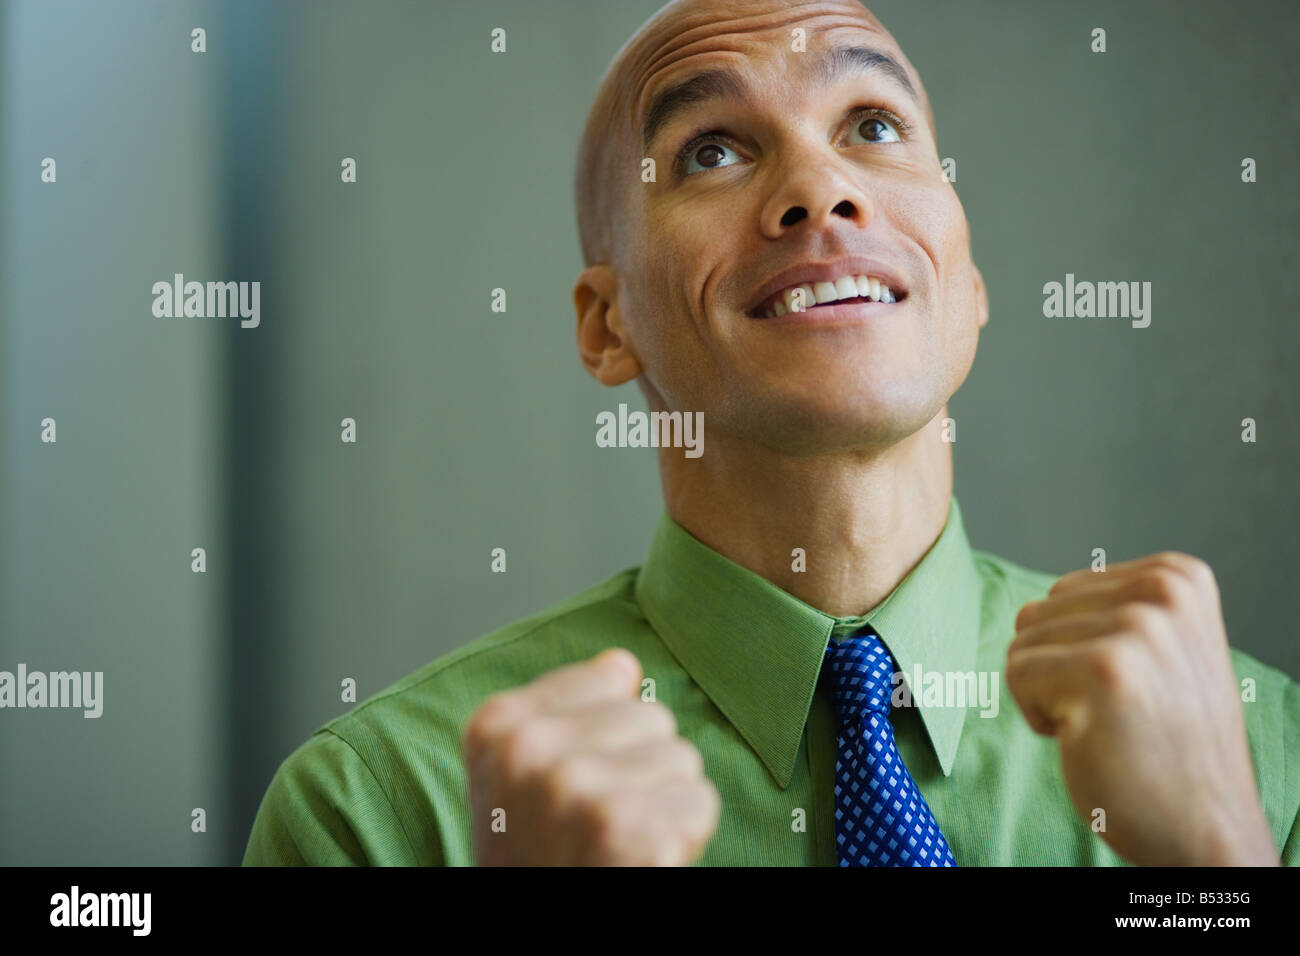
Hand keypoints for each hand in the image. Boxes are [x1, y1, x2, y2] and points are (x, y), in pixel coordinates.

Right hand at [462, 648, 720, 864]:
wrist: (534, 932)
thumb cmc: (532, 854)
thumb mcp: (515, 773)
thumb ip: (562, 709)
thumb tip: (623, 664)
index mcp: (500, 724)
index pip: (612, 677)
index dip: (609, 731)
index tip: (574, 779)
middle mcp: (534, 752)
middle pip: (653, 716)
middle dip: (641, 767)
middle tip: (599, 821)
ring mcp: (582, 792)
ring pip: (683, 758)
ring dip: (664, 803)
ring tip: (618, 841)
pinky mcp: (631, 834)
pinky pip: (700, 803)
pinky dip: (685, 837)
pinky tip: (641, 861)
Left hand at [1006, 552, 1277, 865]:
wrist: (1207, 827)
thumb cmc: (1167, 743)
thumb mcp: (1164, 651)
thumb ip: (1115, 611)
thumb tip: (1035, 604)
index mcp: (1177, 578)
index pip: (1064, 592)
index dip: (1077, 649)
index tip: (1132, 686)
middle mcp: (1164, 593)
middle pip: (1038, 613)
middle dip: (1058, 670)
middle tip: (1117, 713)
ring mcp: (1137, 630)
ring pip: (1022, 644)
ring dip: (1048, 695)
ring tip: (1107, 724)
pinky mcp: (1103, 672)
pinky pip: (1016, 674)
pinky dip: (1037, 716)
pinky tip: (1088, 739)